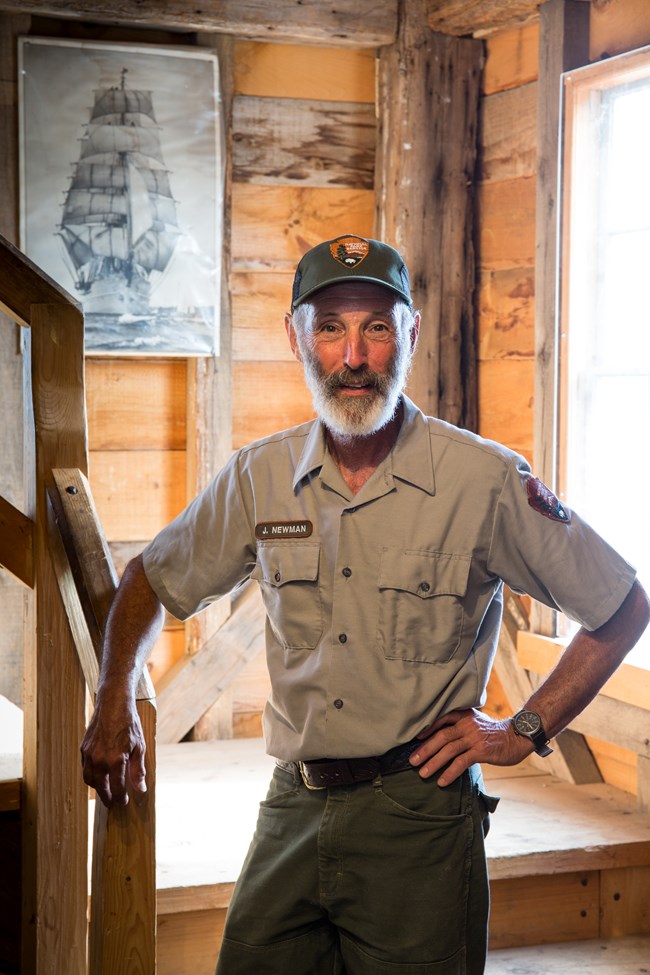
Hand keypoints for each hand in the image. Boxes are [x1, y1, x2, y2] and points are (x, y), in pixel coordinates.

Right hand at [80, 693, 146, 807]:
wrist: (113, 703)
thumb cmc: (129, 723)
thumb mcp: (140, 746)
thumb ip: (138, 770)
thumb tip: (140, 789)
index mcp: (116, 760)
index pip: (116, 789)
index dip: (120, 798)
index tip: (123, 802)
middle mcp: (99, 759)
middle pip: (100, 788)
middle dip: (107, 797)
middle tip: (113, 802)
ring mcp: (89, 754)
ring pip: (89, 779)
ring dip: (97, 788)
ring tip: (105, 791)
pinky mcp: (83, 748)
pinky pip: (85, 768)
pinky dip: (91, 775)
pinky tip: (99, 775)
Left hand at [408, 708, 531, 785]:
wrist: (518, 736)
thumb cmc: (494, 733)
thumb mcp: (476, 722)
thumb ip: (461, 726)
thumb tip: (441, 738)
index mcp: (464, 715)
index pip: (441, 719)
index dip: (427, 729)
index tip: (414, 739)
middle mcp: (467, 724)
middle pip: (441, 736)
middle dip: (425, 749)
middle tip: (412, 761)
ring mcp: (474, 737)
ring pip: (449, 749)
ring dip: (434, 762)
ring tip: (422, 773)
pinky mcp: (481, 751)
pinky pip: (462, 762)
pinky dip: (450, 772)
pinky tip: (442, 781)